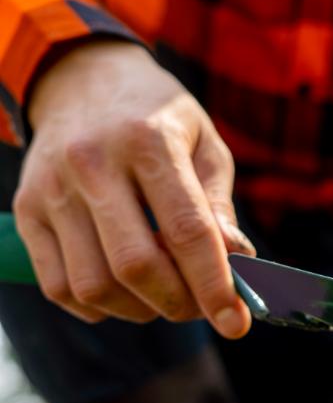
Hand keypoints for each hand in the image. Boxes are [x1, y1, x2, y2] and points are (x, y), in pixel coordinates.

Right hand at [16, 39, 253, 337]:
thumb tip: (236, 263)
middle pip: (136, 265)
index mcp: (149, 141)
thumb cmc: (158, 118)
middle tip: (201, 309)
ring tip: (166, 297)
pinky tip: (125, 292)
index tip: (236, 323)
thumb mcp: (204, 145)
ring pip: (94, 285)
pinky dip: (98, 307)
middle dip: (178, 303)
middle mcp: (92, 163)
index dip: (215, 285)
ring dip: (139, 310)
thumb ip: (218, 207)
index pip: (187, 231)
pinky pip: (59, 286)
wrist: (81, 79)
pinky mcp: (25, 211)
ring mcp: (52, 189)